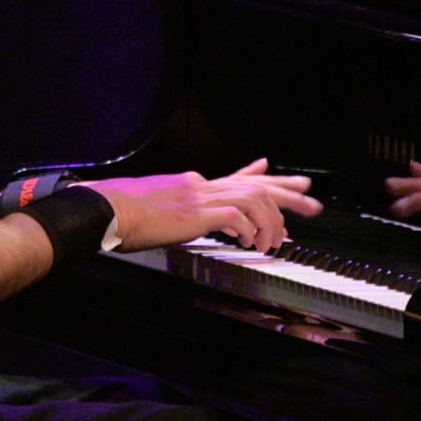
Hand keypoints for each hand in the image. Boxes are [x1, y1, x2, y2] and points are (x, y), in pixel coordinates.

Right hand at [87, 158, 322, 252]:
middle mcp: (202, 185)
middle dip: (288, 195)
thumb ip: (182, 207)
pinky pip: (236, 217)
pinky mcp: (196, 213)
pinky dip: (249, 229)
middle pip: (256, 184)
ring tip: (277, 241)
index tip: (289, 181)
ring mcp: (199, 197)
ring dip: (271, 221)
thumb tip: (195, 215)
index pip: (239, 178)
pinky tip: (251, 243)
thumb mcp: (160, 205)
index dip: (268, 179)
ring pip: (253, 199)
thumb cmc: (124, 212)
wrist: (107, 208)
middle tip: (313, 204)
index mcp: (194, 185)